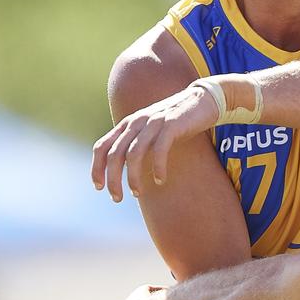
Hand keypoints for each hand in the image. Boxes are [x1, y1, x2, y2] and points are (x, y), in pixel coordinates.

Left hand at [92, 83, 218, 200]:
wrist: (202, 100)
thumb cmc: (175, 121)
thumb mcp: (150, 130)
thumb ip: (135, 143)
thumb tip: (123, 167)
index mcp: (127, 124)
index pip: (102, 146)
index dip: (97, 168)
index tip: (99, 187)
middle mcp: (136, 122)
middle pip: (115, 154)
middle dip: (113, 179)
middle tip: (117, 198)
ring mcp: (153, 122)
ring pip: (133, 154)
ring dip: (133, 177)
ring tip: (137, 193)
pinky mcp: (172, 124)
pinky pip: (159, 149)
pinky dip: (157, 167)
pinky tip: (159, 180)